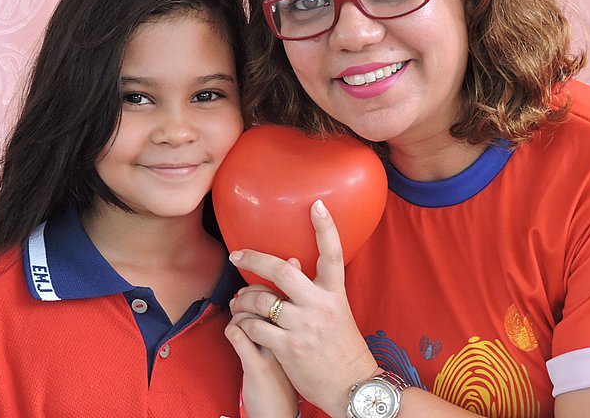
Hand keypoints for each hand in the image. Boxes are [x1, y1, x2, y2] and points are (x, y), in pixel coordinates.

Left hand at [229, 200, 377, 415]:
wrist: (351, 385)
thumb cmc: (341, 346)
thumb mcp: (336, 311)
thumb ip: (315, 289)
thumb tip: (289, 263)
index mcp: (335, 293)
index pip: (333, 253)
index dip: (326, 227)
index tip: (316, 205)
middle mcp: (320, 306)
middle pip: (282, 270)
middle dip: (254, 259)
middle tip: (237, 254)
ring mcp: (304, 327)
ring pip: (261, 300)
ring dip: (244, 298)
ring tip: (238, 301)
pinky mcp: (289, 349)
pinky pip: (255, 328)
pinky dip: (245, 324)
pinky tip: (244, 324)